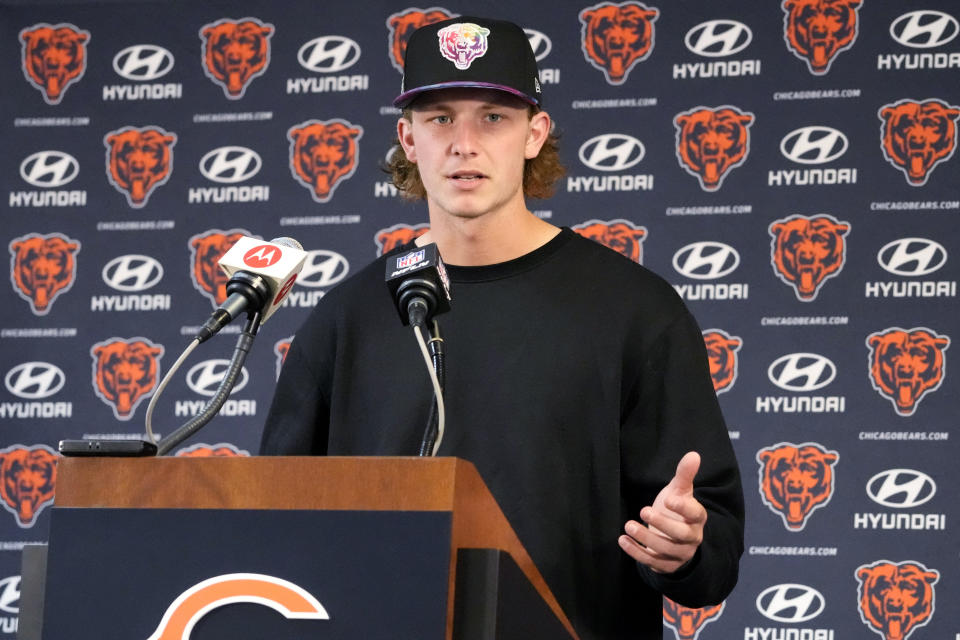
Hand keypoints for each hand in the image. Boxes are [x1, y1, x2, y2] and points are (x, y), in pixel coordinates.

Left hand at [618, 451, 706, 573]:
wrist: (673, 536)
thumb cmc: (676, 510)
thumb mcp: (679, 491)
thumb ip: (684, 474)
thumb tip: (693, 454)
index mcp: (697, 518)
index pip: (696, 514)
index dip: (684, 508)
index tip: (668, 499)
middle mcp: (692, 538)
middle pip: (680, 535)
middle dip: (662, 524)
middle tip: (643, 510)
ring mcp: (680, 554)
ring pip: (665, 550)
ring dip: (646, 538)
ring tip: (628, 525)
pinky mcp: (667, 565)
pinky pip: (653, 562)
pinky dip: (636, 552)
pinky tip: (622, 540)